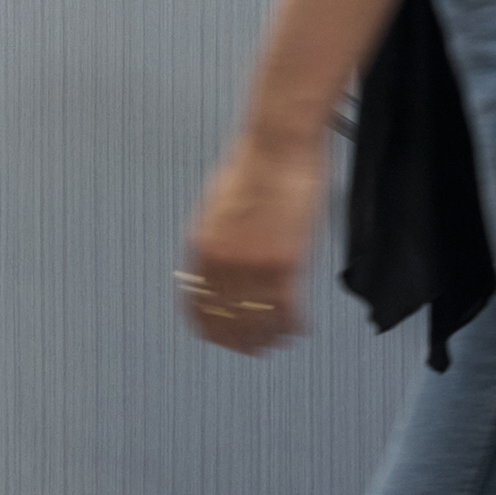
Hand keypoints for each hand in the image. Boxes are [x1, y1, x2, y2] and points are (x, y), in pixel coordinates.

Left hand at [178, 132, 327, 353]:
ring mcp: (254, 263)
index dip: (208, 327)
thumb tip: (214, 264)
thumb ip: (214, 240)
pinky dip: (294, 322)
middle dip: (240, 340)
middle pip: (227, 319)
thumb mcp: (216, 205)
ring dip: (269, 336)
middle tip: (251, 349)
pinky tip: (299, 327)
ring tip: (278, 342)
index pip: (196, 304)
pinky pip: (288, 307)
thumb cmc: (253, 164)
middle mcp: (224, 260)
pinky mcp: (286, 261)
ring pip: (258, 319)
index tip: (218, 337)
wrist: (278, 144)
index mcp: (202, 246)